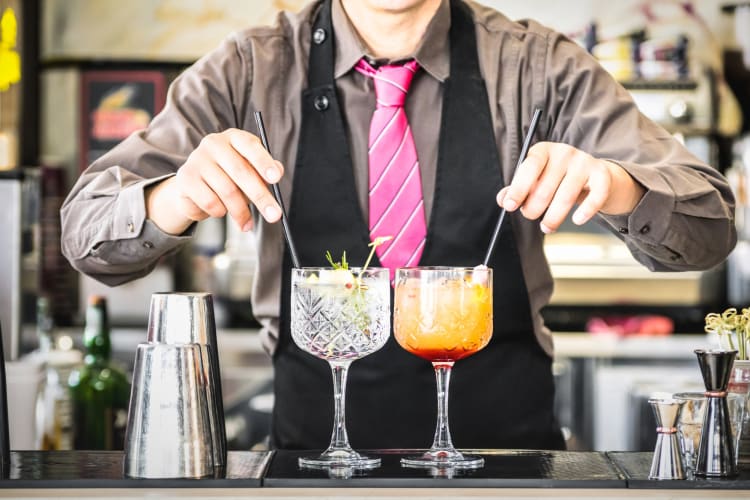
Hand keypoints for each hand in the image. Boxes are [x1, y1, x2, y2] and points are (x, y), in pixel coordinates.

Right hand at [146, 128, 283, 234]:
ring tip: (245, 222)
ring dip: (241, 212)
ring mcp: (197, 159)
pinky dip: (220, 212)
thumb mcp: (250, 171)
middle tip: (274, 215)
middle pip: (241, 172)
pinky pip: (211, 202)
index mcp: (234, 138)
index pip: (250, 146)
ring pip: (227, 191)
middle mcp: (214, 144)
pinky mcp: (186, 178)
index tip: (276, 179)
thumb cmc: (228, 177)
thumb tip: (278, 170)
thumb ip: (265, 170)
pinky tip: (221, 211)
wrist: (194, 188)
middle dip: (261, 197)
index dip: (264, 162)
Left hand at [496, 142, 644, 233]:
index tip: (510, 206)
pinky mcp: (602, 175)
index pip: (529, 168)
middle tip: (530, 216)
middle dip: (533, 208)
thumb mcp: (536, 179)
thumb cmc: (559, 178)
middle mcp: (564, 153)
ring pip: (566, 197)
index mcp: (543, 151)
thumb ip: (518, 188)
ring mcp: (584, 162)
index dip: (518, 189)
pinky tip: (577, 220)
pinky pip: (595, 196)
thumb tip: (503, 199)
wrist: (594, 175)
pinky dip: (586, 211)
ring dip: (553, 217)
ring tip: (547, 227)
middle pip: (545, 187)